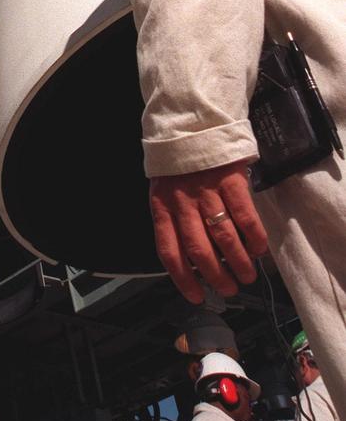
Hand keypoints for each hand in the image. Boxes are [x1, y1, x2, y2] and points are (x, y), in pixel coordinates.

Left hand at [149, 161, 267, 301]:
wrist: (193, 123)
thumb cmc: (179, 165)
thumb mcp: (164, 190)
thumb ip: (172, 220)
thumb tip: (190, 261)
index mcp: (161, 206)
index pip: (169, 251)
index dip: (183, 279)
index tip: (198, 296)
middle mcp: (182, 201)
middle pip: (199, 250)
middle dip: (217, 276)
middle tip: (230, 289)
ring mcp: (207, 190)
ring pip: (224, 237)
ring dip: (239, 262)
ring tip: (248, 275)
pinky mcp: (230, 179)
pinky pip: (245, 216)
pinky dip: (254, 238)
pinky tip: (259, 250)